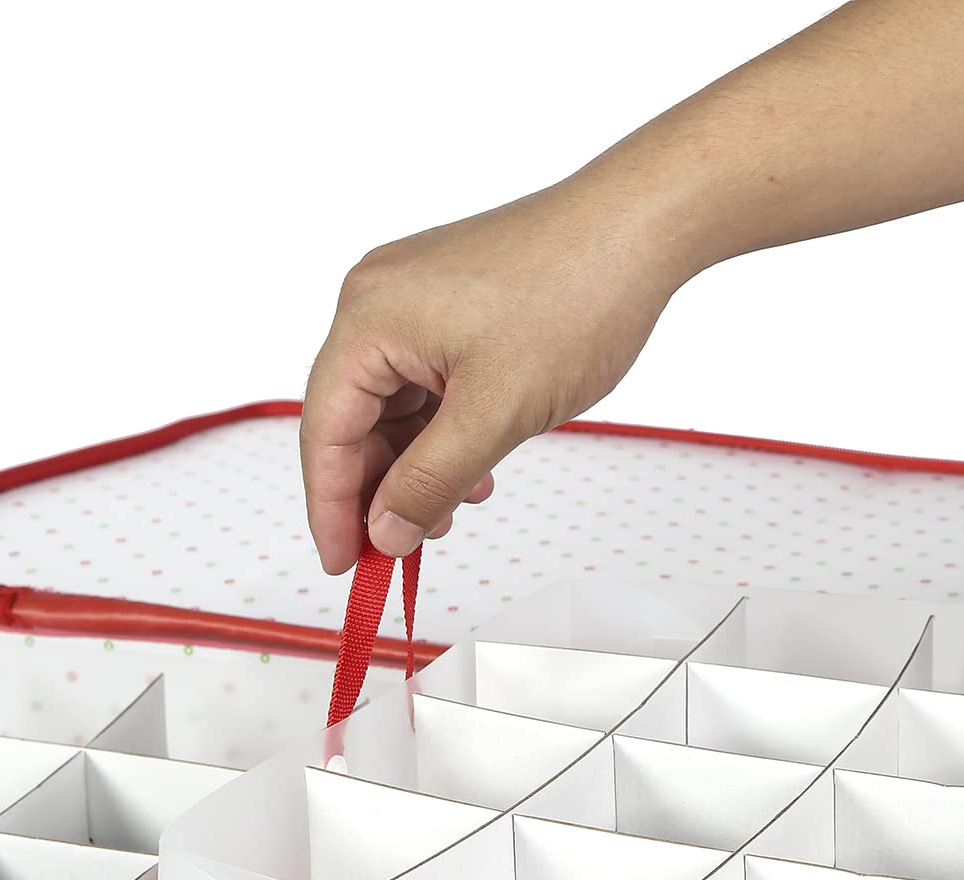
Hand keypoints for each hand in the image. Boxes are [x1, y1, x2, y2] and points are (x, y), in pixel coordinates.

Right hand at [301, 176, 691, 572]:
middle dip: (380, 492)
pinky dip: (445, 434)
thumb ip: (431, 480)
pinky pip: (428, 384)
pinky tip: (475, 470)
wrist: (638, 230)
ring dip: (418, 467)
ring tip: (451, 514)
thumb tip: (385, 532)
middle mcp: (379, 301)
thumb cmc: (574, 300)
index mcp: (369, 318)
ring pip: (396, 408)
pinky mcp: (454, 305)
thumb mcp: (496, 413)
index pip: (325, 431)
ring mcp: (417, 300)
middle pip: (354, 420)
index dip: (331, 508)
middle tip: (401, 553)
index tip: (344, 565)